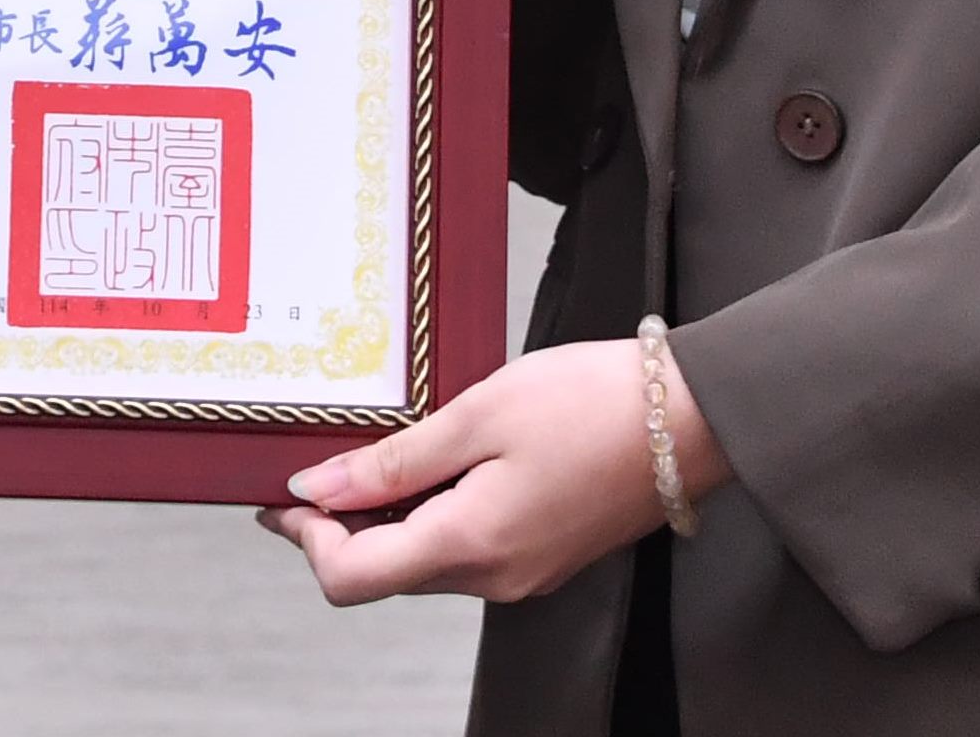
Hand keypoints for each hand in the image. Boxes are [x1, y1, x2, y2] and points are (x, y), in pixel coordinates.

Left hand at [257, 338, 724, 605]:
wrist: (694, 416)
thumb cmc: (594, 401)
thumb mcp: (480, 413)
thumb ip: (393, 461)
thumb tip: (318, 490)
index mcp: (471, 545)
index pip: (351, 578)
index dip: (306, 538)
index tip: (285, 494)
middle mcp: (496, 579)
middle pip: (384, 574)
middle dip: (341, 527)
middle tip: (322, 461)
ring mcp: (525, 574)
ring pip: (425, 563)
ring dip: (389, 519)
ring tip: (380, 451)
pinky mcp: (546, 557)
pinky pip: (468, 551)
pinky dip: (434, 516)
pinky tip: (437, 463)